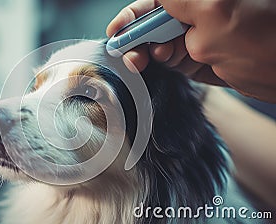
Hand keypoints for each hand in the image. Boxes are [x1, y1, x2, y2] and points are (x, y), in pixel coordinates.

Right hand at [107, 0, 275, 102]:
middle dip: (138, 36)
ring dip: (147, 52)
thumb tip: (157, 2)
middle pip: (153, 21)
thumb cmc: (264, 38)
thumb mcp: (213, 11)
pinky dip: (161, 63)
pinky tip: (159, 64)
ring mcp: (197, 36)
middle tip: (130, 53)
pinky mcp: (199, 57)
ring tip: (144, 61)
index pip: (156, 2)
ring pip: (159, 41)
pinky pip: (171, 59)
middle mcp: (196, 13)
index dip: (133, 15)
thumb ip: (177, 2)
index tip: (117, 31)